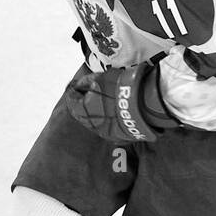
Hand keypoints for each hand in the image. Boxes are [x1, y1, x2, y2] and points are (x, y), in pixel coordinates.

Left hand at [63, 62, 179, 142]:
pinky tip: (112, 113)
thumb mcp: (100, 78)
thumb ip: (86, 82)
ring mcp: (105, 132)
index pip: (71, 100)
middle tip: (85, 95)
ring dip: (94, 114)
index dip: (73, 92)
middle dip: (81, 104)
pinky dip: (107, 120)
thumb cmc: (121, 88)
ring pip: (94, 122)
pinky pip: (108, 128)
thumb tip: (79, 85)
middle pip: (81, 114)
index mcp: (83, 110)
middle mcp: (91, 124)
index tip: (75, 87)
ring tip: (100, 104)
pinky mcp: (118, 136)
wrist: (144, 103)